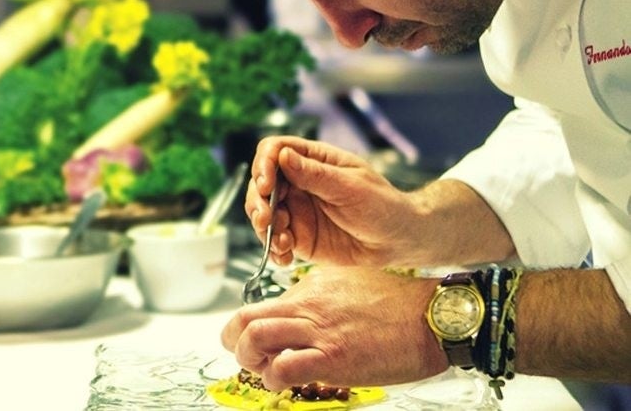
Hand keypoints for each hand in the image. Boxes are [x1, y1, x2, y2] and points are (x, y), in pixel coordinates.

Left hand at [220, 267, 445, 389]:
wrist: (432, 317)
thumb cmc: (400, 304)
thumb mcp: (349, 283)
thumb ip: (321, 295)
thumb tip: (301, 308)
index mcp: (311, 287)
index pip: (260, 303)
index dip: (248, 326)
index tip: (254, 340)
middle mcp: (308, 305)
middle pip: (245, 317)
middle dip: (234, 340)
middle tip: (244, 355)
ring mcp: (319, 330)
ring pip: (255, 338)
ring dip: (249, 360)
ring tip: (264, 371)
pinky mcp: (333, 357)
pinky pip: (284, 366)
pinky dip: (274, 379)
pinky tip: (284, 383)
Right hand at [246, 136, 419, 266]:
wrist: (398, 241)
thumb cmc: (382, 205)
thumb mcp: (351, 187)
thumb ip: (315, 175)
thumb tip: (283, 156)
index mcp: (312, 161)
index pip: (274, 151)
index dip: (264, 163)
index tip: (266, 183)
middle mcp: (299, 184)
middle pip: (261, 183)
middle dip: (258, 200)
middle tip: (266, 217)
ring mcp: (296, 210)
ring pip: (263, 213)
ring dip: (263, 226)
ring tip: (281, 240)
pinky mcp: (299, 236)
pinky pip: (275, 241)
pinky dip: (274, 249)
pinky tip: (285, 257)